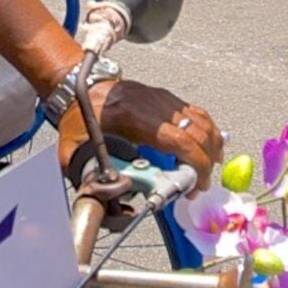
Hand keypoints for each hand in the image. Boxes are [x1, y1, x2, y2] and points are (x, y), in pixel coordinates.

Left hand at [58, 74, 223, 183]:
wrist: (79, 84)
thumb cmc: (78, 116)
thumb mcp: (75, 150)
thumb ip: (90, 178)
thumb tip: (110, 202)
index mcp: (134, 118)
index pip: (179, 141)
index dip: (195, 164)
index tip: (194, 184)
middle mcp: (154, 105)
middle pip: (197, 132)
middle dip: (206, 161)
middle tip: (199, 184)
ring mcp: (162, 99)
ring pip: (201, 120)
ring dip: (211, 145)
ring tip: (208, 167)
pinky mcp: (166, 98)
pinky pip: (196, 113)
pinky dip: (206, 131)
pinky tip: (207, 146)